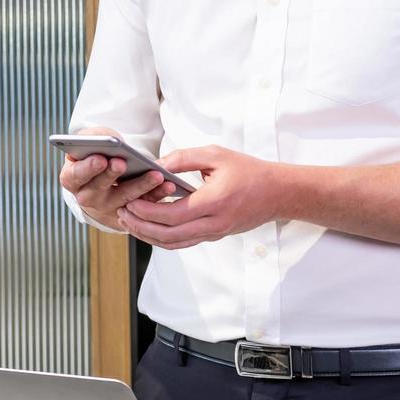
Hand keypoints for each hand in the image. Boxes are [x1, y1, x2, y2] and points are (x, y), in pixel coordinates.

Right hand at [59, 127, 176, 231]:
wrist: (104, 179)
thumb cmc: (95, 155)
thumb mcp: (89, 143)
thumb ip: (93, 137)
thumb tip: (107, 139)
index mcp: (72, 179)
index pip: (75, 175)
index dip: (87, 168)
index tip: (100, 158)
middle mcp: (87, 197)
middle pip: (99, 189)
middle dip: (112, 175)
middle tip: (122, 163)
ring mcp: (108, 209)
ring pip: (125, 200)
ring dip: (141, 187)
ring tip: (156, 175)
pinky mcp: (128, 216)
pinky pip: (143, 207)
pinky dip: (156, 195)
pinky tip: (168, 184)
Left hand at [118, 144, 280, 248]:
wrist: (278, 193)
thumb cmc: (249, 171)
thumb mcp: (216, 155)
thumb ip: (184, 158)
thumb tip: (155, 165)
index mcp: (214, 202)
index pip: (173, 215)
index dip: (147, 211)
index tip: (129, 201)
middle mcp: (214, 224)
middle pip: (168, 235)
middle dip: (141, 226)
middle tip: (122, 213)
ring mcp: (215, 233)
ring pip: (174, 244)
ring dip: (148, 235)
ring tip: (129, 221)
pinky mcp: (215, 235)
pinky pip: (183, 242)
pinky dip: (163, 238)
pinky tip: (149, 227)